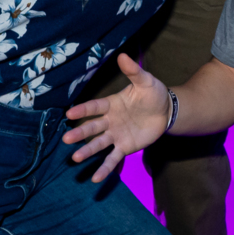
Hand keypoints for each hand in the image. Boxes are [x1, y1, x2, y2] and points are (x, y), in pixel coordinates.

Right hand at [62, 53, 171, 181]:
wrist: (166, 111)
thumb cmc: (153, 94)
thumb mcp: (146, 81)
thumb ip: (134, 71)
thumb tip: (122, 56)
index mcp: (112, 104)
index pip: (95, 107)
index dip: (83, 110)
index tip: (69, 114)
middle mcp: (110, 120)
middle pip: (92, 127)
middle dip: (80, 133)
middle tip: (66, 139)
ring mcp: (116, 135)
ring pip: (99, 144)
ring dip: (87, 151)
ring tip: (75, 158)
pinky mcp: (124, 147)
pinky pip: (113, 158)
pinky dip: (104, 168)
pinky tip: (96, 179)